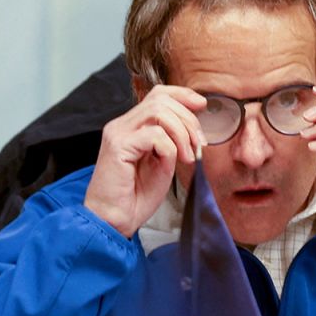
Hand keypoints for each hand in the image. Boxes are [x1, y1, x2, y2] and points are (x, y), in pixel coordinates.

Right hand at [84, 85, 206, 237]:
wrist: (113, 220)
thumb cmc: (135, 198)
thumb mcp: (162, 164)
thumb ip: (172, 143)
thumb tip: (193, 128)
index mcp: (132, 127)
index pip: (157, 95)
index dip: (183, 96)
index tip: (203, 106)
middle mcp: (122, 125)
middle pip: (161, 100)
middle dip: (188, 120)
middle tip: (198, 146)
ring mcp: (118, 134)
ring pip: (158, 112)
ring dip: (182, 133)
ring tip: (188, 157)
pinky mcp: (118, 147)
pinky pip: (155, 135)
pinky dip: (170, 149)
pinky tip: (171, 165)